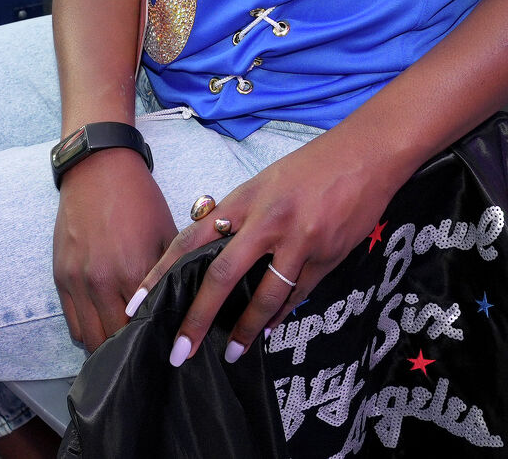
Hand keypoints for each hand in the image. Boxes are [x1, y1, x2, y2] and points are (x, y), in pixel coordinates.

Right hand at [52, 147, 175, 352]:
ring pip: (90, 338)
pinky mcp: (60, 277)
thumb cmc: (139, 200)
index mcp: (133, 272)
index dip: (154, 339)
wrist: (98, 170)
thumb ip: (174, 272)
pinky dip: (87, 332)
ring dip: (107, 346)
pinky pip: (72, 323)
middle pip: (114, 340)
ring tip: (124, 345)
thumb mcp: (167, 233)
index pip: (143, 326)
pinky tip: (103, 327)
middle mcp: (101, 282)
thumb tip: (188, 303)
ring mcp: (77, 281)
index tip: (164, 344)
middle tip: (144, 350)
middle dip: (130, 348)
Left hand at [134, 130, 407, 367]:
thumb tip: (216, 251)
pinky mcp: (327, 257)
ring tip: (232, 352)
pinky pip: (297, 295)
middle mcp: (267, 221)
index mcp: (245, 199)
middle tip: (181, 351)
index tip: (139, 304)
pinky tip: (269, 329)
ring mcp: (299, 241)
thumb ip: (240, 214)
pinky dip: (281, 314)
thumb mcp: (266, 181)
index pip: (192, 240)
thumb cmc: (313, 165)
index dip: (162, 273)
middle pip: (222, 278)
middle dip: (198, 319)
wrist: (367, 154)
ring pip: (265, 298)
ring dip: (246, 330)